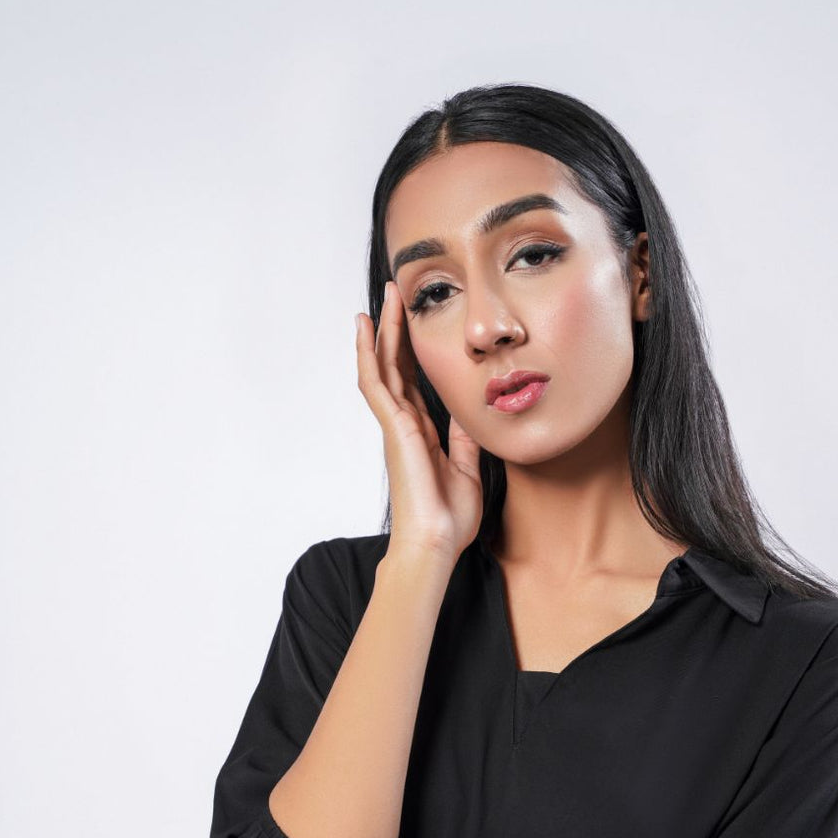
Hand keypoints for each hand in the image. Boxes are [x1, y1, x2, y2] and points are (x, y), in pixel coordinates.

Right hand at [356, 281, 482, 560]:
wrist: (436, 543)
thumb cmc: (449, 519)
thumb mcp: (468, 469)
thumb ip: (465, 440)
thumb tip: (471, 412)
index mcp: (420, 434)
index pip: (412, 384)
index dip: (411, 353)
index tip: (414, 324)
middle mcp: (403, 425)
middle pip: (394, 367)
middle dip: (394, 331)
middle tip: (395, 294)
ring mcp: (394, 425)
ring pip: (382, 367)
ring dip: (381, 331)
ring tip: (381, 297)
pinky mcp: (392, 427)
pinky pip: (375, 382)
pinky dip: (368, 352)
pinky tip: (366, 326)